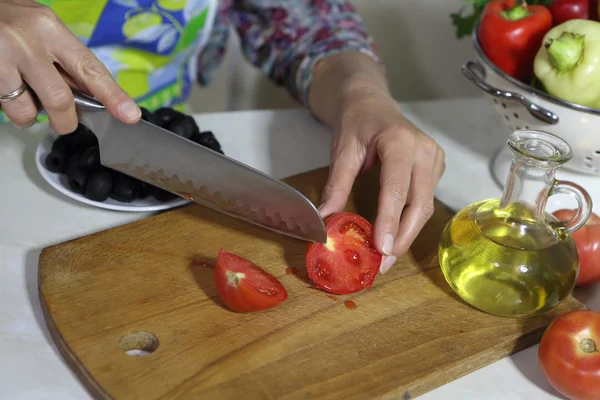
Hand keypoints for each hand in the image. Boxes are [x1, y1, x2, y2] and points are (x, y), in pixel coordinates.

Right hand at [0, 0, 139, 132]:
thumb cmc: (5, 21)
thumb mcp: (39, 29)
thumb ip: (63, 60)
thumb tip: (92, 96)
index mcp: (50, 28)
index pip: (90, 67)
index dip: (113, 95)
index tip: (130, 114)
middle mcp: (27, 40)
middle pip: (61, 99)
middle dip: (66, 120)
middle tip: (64, 121)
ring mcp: (1, 57)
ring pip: (28, 110)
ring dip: (30, 115)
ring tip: (24, 95)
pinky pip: (5, 108)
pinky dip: (10, 108)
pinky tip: (6, 89)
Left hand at [317, 87, 444, 273]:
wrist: (371, 102)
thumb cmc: (357, 122)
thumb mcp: (342, 151)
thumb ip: (336, 185)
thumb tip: (325, 219)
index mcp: (400, 142)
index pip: (397, 189)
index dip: (390, 221)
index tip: (381, 249)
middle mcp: (424, 150)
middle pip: (419, 204)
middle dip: (402, 237)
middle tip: (384, 263)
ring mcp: (434, 158)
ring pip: (425, 206)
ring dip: (407, 234)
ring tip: (387, 256)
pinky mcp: (436, 167)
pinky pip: (425, 200)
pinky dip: (411, 221)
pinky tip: (395, 235)